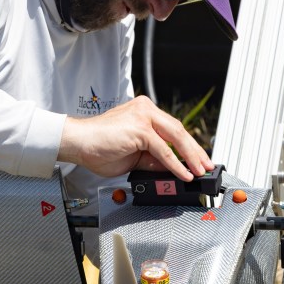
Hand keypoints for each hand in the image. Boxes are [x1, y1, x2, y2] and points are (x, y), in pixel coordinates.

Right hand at [58, 96, 213, 179]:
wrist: (77, 143)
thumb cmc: (98, 147)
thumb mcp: (134, 156)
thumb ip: (153, 159)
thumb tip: (171, 168)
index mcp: (144, 111)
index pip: (172, 128)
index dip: (188, 146)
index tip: (198, 159)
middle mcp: (145, 109)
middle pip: (178, 130)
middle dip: (195, 150)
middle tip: (206, 165)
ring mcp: (143, 117)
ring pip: (175, 137)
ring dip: (190, 157)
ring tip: (199, 171)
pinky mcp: (139, 128)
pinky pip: (163, 149)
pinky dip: (175, 164)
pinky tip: (183, 174)